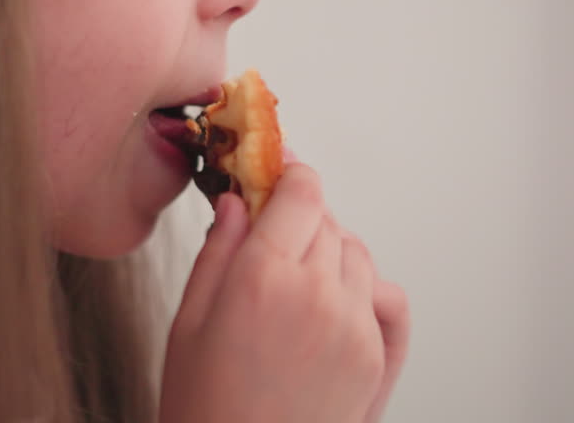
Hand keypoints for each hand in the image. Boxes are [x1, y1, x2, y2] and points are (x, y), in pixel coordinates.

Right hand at [159, 162, 407, 422]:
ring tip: (293, 280)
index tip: (272, 174)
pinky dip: (366, 286)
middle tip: (271, 237)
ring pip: (356, 251)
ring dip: (330, 250)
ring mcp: (354, 324)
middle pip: (327, 217)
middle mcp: (317, 292)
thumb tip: (236, 202)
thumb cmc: (206, 408)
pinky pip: (385, 293)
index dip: (286, 174)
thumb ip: (218, 252)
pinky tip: (337, 299)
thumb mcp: (188, 322)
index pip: (300, 188)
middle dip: (300, 217)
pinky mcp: (375, 355)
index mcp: (263, 276)